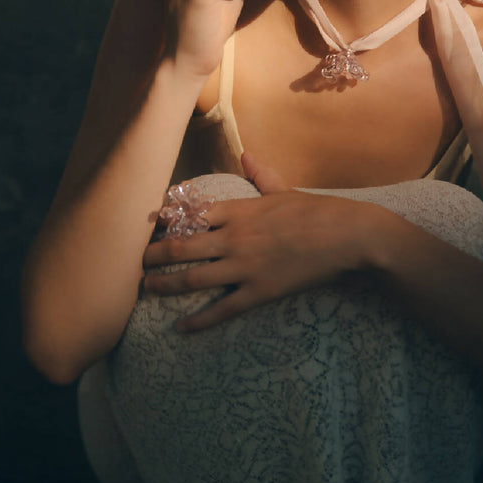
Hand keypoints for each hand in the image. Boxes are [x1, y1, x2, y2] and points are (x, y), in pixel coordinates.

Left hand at [142, 153, 374, 330]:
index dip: (165, 220)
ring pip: (193, 279)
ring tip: (146, 289)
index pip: (191, 214)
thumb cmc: (317, 211)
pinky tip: (182, 327)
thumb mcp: (285, 189)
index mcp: (240, 210)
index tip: (148, 224)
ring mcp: (245, 267)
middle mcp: (235, 238)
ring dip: (165, 285)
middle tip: (135, 262)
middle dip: (153, 256)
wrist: (348, 236)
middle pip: (181, 247)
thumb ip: (260, 175)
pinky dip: (199, 321)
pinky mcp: (260, 291)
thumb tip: (246, 155)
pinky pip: (222, 309)